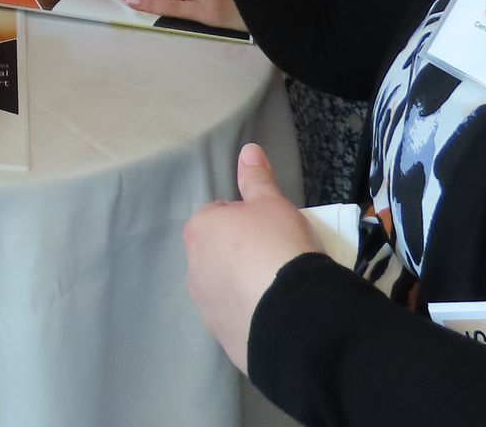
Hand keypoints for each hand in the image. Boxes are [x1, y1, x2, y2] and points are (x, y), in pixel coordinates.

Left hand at [184, 145, 320, 373]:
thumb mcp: (272, 203)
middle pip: (220, 252)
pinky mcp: (221, 337)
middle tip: (277, 256)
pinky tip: (276, 314)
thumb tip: (248, 149)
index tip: (272, 229)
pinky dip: (251, 315)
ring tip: (279, 288)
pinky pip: (237, 318)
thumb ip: (257, 178)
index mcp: (199, 230)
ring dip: (244, 286)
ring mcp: (205, 307)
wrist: (292, 312)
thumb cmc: (278, 245)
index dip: (249, 219)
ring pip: (226, 287)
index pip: (221, 214)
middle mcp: (193, 268)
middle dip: (242, 253)